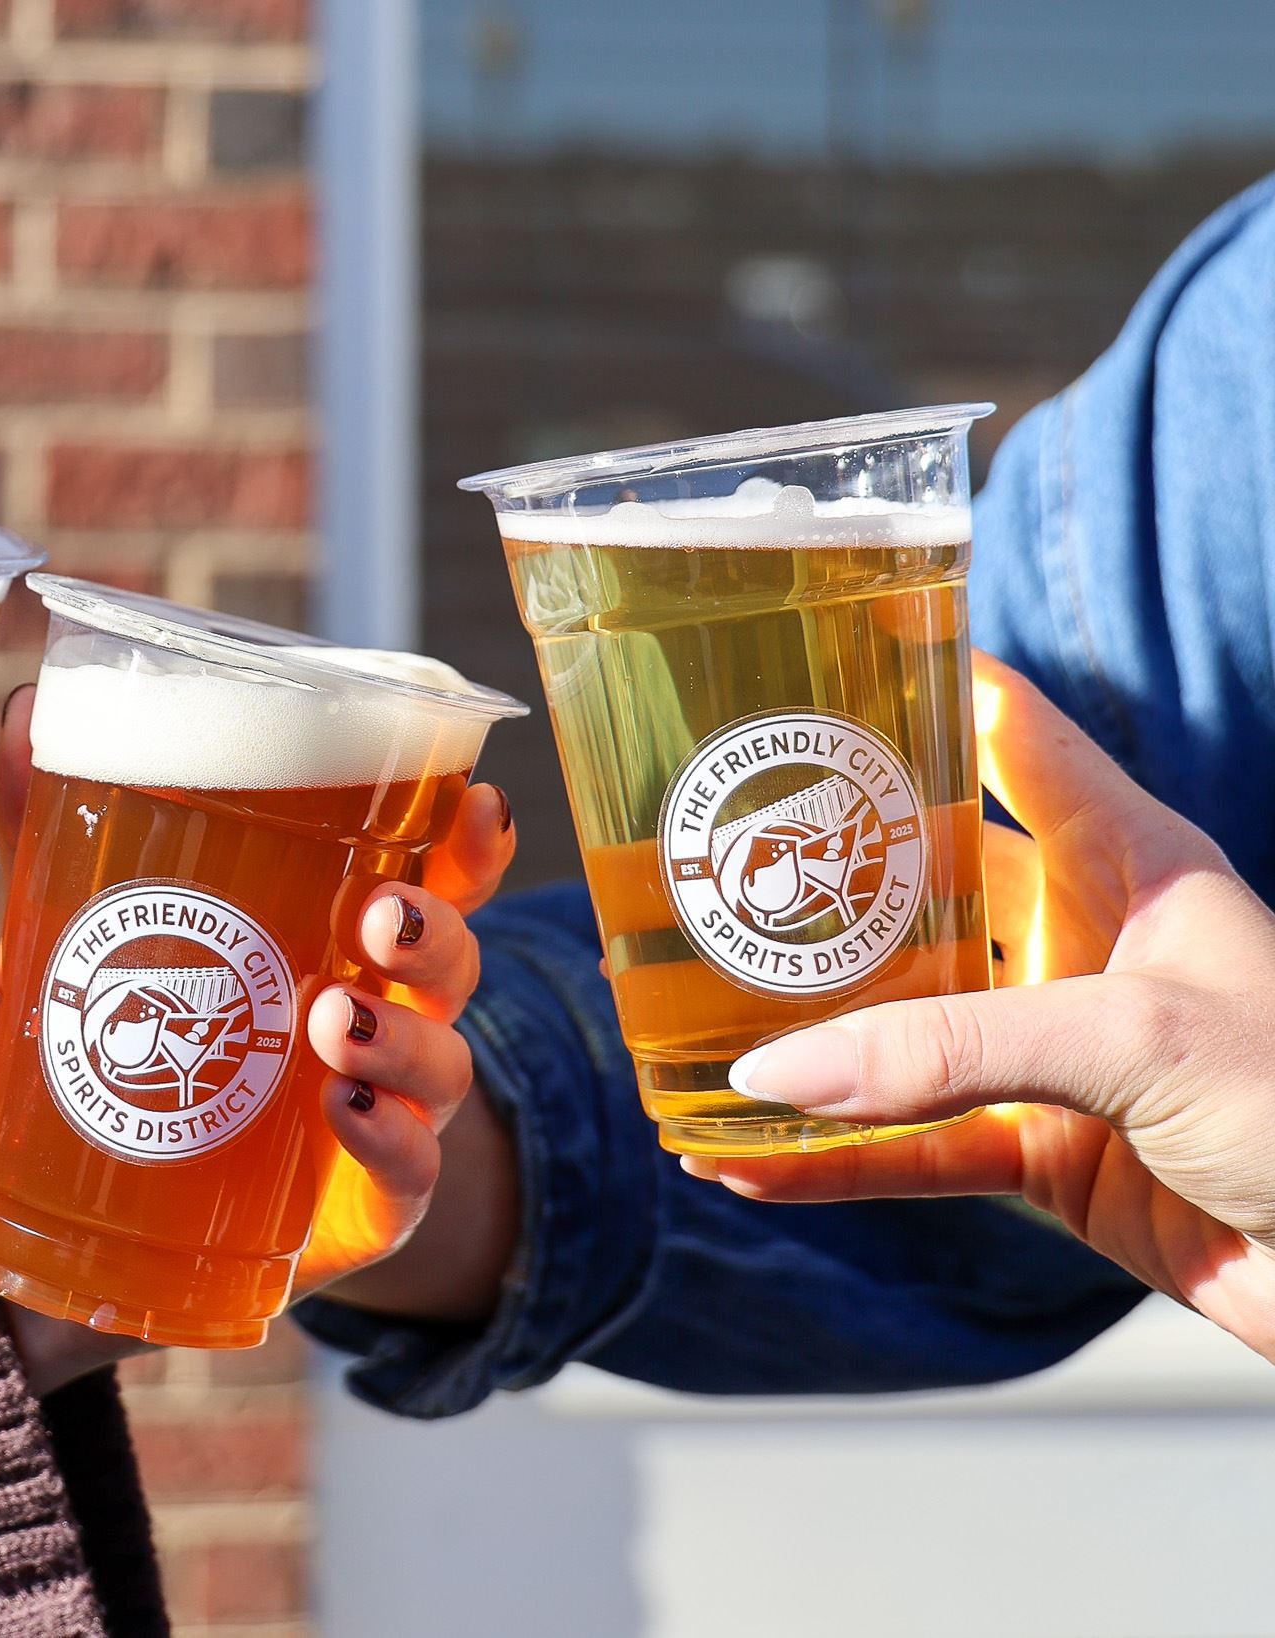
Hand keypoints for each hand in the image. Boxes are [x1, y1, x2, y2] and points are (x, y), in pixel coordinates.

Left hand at [15, 757, 517, 1391]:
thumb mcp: (83, 934)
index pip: (429, 878)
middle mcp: (383, 1015)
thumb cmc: (143, 1043)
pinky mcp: (369, 1200)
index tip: (474, 802)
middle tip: (378, 916)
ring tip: (335, 1019)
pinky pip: (409, 1172)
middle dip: (432, 930)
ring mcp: (386, 1110)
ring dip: (401, 1035)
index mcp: (341, 940)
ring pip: (442, 1061)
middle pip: (449, 961)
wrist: (163, 1218)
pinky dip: (392, 1139)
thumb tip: (23, 713)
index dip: (466, 844)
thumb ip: (49, 834)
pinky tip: (347, 1112)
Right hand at [689, 654, 1274, 1360]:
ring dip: (805, 1041)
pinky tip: (742, 1165)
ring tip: (688, 1031)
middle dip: (817, 883)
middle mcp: (1080, 945)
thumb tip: (770, 1072)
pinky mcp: (1044, 1157)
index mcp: (1127, 862)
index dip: (930, 689)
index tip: (828, 654)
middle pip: (921, 889)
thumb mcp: (1130, 1038)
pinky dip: (829, 1162)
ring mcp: (1056, 1055)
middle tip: (704, 868)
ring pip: (899, 1031)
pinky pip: (911, 1150)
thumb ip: (947, 1049)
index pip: (1016, 740)